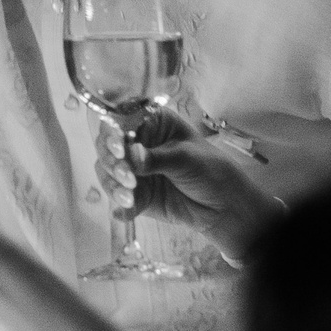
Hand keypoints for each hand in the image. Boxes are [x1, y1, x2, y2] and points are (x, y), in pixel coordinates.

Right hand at [96, 111, 288, 260]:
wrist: (223, 207)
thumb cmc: (211, 170)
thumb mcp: (186, 158)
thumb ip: (156, 158)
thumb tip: (131, 155)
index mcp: (153, 123)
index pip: (122, 118)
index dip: (114, 130)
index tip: (120, 147)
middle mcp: (138, 143)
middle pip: (107, 145)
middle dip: (113, 162)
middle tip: (128, 177)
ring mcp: (134, 169)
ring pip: (107, 172)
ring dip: (113, 185)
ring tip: (130, 197)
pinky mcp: (135, 194)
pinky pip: (118, 198)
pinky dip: (120, 206)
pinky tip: (126, 212)